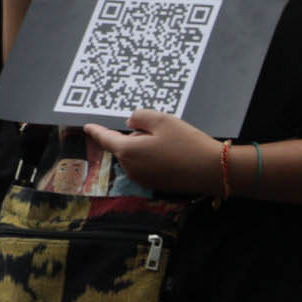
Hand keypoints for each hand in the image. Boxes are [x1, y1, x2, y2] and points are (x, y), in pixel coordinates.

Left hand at [84, 110, 224, 197]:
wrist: (213, 170)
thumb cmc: (188, 144)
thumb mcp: (163, 120)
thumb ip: (140, 116)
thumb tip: (130, 123)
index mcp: (128, 151)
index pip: (106, 138)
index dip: (96, 131)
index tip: (88, 127)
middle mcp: (132, 168)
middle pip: (125, 147)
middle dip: (137, 137)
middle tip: (162, 132)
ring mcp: (144, 179)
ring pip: (137, 157)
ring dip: (147, 149)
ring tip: (173, 144)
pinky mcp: (157, 185)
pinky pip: (149, 167)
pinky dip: (156, 159)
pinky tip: (177, 156)